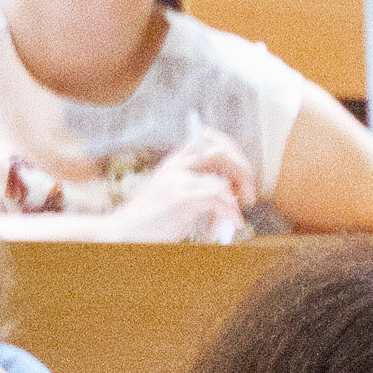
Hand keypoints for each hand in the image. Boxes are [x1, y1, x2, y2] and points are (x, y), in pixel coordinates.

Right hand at [103, 127, 255, 241]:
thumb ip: (199, 190)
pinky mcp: (179, 198)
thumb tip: (232, 193)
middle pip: (221, 151)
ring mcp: (177, 180)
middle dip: (243, 171)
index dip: (233, 152)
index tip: (242, 177)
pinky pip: (216, 198)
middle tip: (249, 195)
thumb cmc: (151, 222)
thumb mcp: (175, 197)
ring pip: (221, 177)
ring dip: (236, 199)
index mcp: (176, 162)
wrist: (123, 233)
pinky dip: (230, 212)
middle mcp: (176, 165)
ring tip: (236, 217)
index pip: (210, 139)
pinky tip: (232, 224)